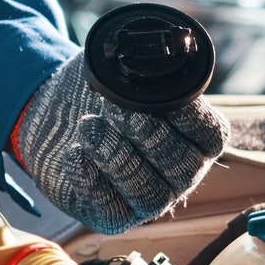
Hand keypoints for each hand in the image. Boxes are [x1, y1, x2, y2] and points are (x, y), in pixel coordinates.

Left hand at [14, 52, 226, 233]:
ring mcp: (150, 197)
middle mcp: (180, 172)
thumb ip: (137, 63)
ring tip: (88, 127)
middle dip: (149, 137)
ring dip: (117, 158)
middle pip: (181, 166)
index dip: (192, 119)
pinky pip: (111, 209)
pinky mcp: (114, 215)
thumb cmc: (96, 93)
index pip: (212, 135)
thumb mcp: (118, 70)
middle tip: (117, 111)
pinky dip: (91, 179)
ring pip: (149, 193)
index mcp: (194, 137)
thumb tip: (141, 49)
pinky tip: (75, 152)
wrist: (52, 116)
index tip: (162, 100)